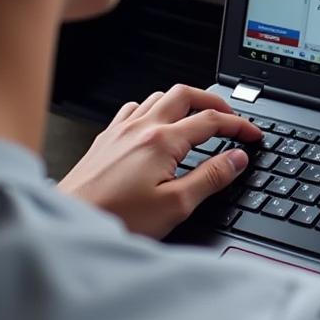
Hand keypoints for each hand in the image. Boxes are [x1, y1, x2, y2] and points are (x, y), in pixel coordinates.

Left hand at [57, 84, 260, 238]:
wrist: (66, 225)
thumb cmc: (115, 219)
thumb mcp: (175, 206)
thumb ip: (210, 178)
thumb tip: (237, 158)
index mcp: (162, 140)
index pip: (211, 120)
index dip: (239, 125)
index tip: (253, 135)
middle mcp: (141, 127)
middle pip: (186, 94)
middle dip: (214, 102)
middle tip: (230, 118)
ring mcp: (120, 130)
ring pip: (160, 97)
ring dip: (184, 102)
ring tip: (198, 118)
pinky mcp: (105, 140)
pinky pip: (134, 109)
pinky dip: (153, 109)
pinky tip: (155, 124)